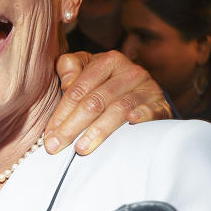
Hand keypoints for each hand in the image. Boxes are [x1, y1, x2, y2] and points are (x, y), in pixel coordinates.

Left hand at [47, 50, 171, 155]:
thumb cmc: (108, 87)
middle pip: (95, 101)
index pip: (78, 89)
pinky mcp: (161, 104)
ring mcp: (147, 88)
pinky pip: (151, 110)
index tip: (49, 136)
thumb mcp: (88, 73)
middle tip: (56, 146)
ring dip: (98, 130)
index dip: (61, 113)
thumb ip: (70, 70)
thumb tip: (65, 81)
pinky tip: (132, 122)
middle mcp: (129, 71)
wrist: (147, 96)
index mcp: (107, 61)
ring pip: (118, 108)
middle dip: (72, 126)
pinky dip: (142, 116)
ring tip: (81, 149)